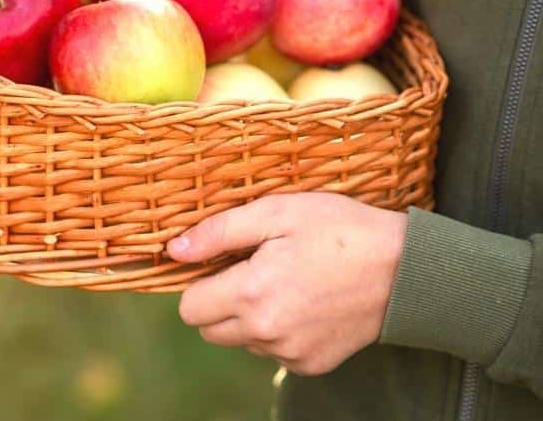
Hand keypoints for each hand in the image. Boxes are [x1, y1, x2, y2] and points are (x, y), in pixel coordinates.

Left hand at [167, 193, 407, 375]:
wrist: (406, 270)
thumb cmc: (339, 230)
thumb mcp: (276, 212)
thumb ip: (218, 233)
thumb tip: (173, 251)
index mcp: (251, 294)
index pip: (188, 309)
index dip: (200, 283)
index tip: (224, 264)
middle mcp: (266, 332)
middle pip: (210, 330)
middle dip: (219, 303)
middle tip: (253, 271)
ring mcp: (290, 353)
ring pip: (242, 342)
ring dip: (249, 318)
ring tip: (286, 283)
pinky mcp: (312, 365)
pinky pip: (274, 353)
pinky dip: (279, 332)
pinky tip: (305, 304)